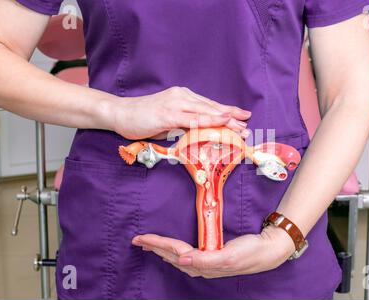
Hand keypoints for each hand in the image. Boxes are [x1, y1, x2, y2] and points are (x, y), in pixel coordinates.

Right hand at [111, 86, 251, 139]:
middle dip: (231, 117)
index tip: (242, 117)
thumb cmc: (144, 118)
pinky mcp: (169, 114)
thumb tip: (200, 134)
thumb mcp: (168, 121)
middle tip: (247, 124)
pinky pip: (193, 119)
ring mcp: (176, 104)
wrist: (120, 113)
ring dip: (225, 120)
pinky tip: (220, 123)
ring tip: (240, 127)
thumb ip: (184, 124)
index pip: (209, 105)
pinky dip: (209, 122)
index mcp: (183, 96)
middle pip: (211, 108)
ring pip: (206, 112)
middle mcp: (182, 96)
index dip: (227, 111)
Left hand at [132, 226, 294, 278]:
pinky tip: (173, 252)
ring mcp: (207, 263)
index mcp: (205, 264)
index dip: (157, 244)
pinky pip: (187, 257)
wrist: (268, 250)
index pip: (175, 252)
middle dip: (154, 248)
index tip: (141, 238)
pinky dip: (176, 253)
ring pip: (178, 258)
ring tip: (150, 246)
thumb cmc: (251, 252)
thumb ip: (205, 259)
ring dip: (162, 251)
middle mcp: (203, 266)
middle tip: (138, 240)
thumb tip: (181, 260)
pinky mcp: (213, 257)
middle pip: (172, 256)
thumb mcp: (229, 255)